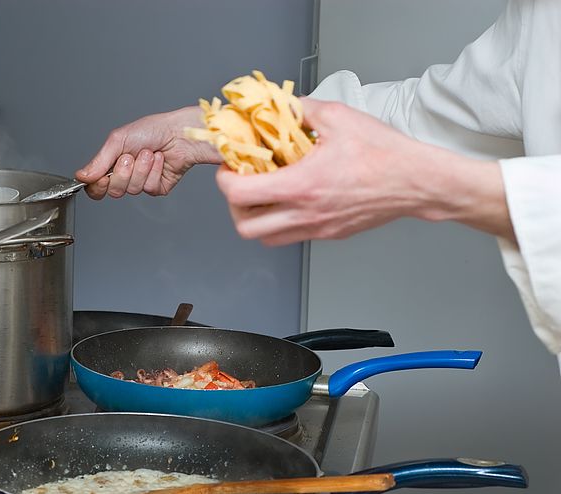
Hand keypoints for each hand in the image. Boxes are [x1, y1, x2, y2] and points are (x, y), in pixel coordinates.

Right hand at [76, 106, 222, 198]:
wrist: (179, 133)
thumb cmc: (152, 130)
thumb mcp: (118, 141)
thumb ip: (99, 161)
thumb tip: (81, 176)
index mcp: (113, 164)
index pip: (96, 187)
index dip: (97, 186)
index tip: (102, 178)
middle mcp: (126, 176)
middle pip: (114, 191)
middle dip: (123, 172)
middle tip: (131, 156)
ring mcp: (142, 183)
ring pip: (132, 190)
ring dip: (141, 168)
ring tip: (149, 154)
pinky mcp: (157, 188)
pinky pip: (149, 188)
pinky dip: (153, 171)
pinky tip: (159, 160)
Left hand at [215, 97, 513, 245]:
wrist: (417, 182)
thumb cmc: (382, 151)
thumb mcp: (338, 117)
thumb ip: (301, 110)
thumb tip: (279, 106)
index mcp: (301, 186)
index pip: (239, 194)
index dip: (225, 180)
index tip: (230, 166)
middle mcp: (305, 213)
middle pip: (245, 227)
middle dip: (234, 206)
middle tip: (242, 184)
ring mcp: (316, 228)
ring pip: (266, 238)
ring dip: (255, 219)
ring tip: (263, 194)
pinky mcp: (328, 235)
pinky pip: (291, 236)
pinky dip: (279, 222)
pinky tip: (290, 199)